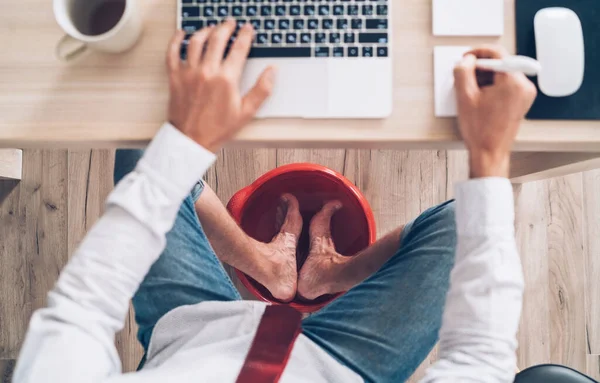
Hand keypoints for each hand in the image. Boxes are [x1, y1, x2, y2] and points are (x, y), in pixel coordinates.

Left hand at [166, 20, 274, 151]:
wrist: (192, 141)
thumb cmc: (218, 129)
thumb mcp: (246, 112)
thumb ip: (261, 90)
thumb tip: (272, 71)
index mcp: (226, 79)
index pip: (239, 49)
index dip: (245, 36)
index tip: (248, 30)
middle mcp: (207, 71)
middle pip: (217, 39)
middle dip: (226, 27)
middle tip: (231, 23)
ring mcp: (189, 72)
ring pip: (196, 41)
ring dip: (206, 30)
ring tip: (212, 28)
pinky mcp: (175, 77)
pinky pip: (173, 52)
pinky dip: (176, 40)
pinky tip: (181, 34)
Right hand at [453, 45, 536, 177]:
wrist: (489, 152)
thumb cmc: (480, 130)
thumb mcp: (464, 97)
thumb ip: (463, 72)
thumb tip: (466, 61)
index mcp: (513, 82)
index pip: (498, 53)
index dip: (478, 52)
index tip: (466, 57)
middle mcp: (524, 86)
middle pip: (501, 63)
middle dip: (481, 67)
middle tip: (465, 76)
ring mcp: (525, 94)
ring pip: (504, 74)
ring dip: (486, 77)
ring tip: (472, 91)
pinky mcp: (522, 101)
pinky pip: (508, 84)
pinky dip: (494, 86)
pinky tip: (480, 97)